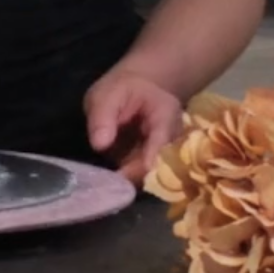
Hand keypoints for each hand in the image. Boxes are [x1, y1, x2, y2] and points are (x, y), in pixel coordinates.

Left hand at [83, 65, 182, 185]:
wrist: (138, 89)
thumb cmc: (123, 88)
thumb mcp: (108, 94)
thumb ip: (103, 116)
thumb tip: (100, 145)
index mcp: (166, 117)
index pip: (161, 147)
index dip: (143, 165)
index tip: (120, 177)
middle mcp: (174, 140)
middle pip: (159, 169)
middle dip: (133, 177)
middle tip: (105, 184)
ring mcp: (167, 155)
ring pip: (152, 177)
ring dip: (129, 181)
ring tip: (104, 183)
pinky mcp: (156, 165)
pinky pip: (144, 177)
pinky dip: (127, 180)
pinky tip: (109, 181)